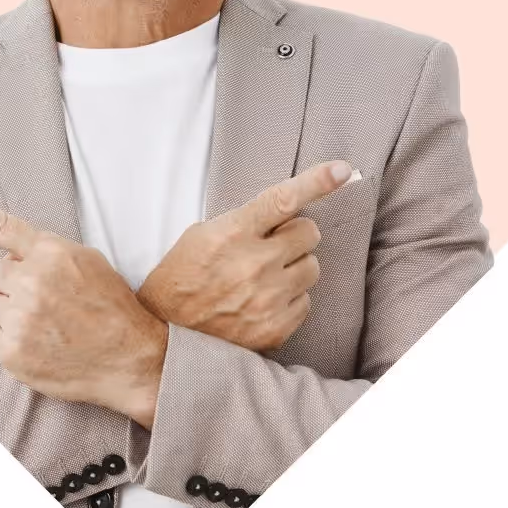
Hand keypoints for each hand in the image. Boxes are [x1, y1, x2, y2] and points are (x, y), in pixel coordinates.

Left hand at [0, 195, 167, 428]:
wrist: (130, 359)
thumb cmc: (112, 308)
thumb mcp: (90, 262)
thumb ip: (48, 252)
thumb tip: (10, 252)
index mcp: (52, 252)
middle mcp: (33, 282)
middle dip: (10, 285)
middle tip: (43, 301)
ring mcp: (21, 318)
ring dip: (9, 314)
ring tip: (46, 325)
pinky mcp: (12, 352)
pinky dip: (6, 341)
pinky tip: (37, 344)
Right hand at [138, 160, 355, 352]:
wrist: (165, 337)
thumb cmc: (181, 279)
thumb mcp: (202, 235)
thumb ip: (244, 222)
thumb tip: (285, 213)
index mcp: (233, 233)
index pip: (284, 199)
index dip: (318, 181)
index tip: (342, 170)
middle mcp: (255, 264)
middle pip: (309, 233)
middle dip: (295, 236)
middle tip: (274, 246)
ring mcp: (267, 298)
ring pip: (312, 268)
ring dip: (295, 268)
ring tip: (266, 278)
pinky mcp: (275, 328)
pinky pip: (305, 302)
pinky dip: (290, 300)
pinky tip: (264, 303)